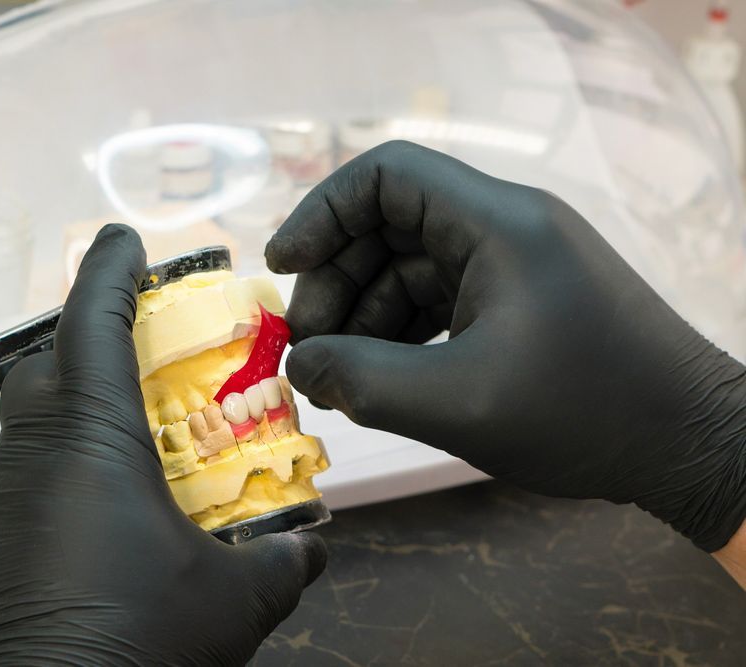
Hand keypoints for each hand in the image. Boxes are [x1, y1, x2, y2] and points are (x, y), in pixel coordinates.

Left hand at [0, 225, 325, 665]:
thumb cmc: (131, 645)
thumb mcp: (229, 603)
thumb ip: (281, 564)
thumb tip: (313, 549)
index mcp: (91, 441)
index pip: (90, 321)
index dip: (108, 270)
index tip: (120, 236)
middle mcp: (32, 455)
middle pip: (50, 364)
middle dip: (91, 339)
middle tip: (141, 347)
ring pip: (30, 421)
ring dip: (76, 409)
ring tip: (132, 436)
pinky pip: (21, 474)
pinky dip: (59, 467)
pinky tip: (99, 511)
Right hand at [266, 141, 745, 552]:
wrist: (690, 445)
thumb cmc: (584, 414)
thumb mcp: (456, 402)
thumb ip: (363, 381)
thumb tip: (299, 365)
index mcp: (495, 223)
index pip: (387, 175)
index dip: (323, 213)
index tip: (282, 268)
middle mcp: (503, 228)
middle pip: (389, 225)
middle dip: (336, 283)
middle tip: (308, 349)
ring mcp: (513, 265)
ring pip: (408, 268)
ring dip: (364, 316)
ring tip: (339, 378)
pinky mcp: (518, 302)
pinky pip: (437, 301)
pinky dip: (400, 335)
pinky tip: (381, 380)